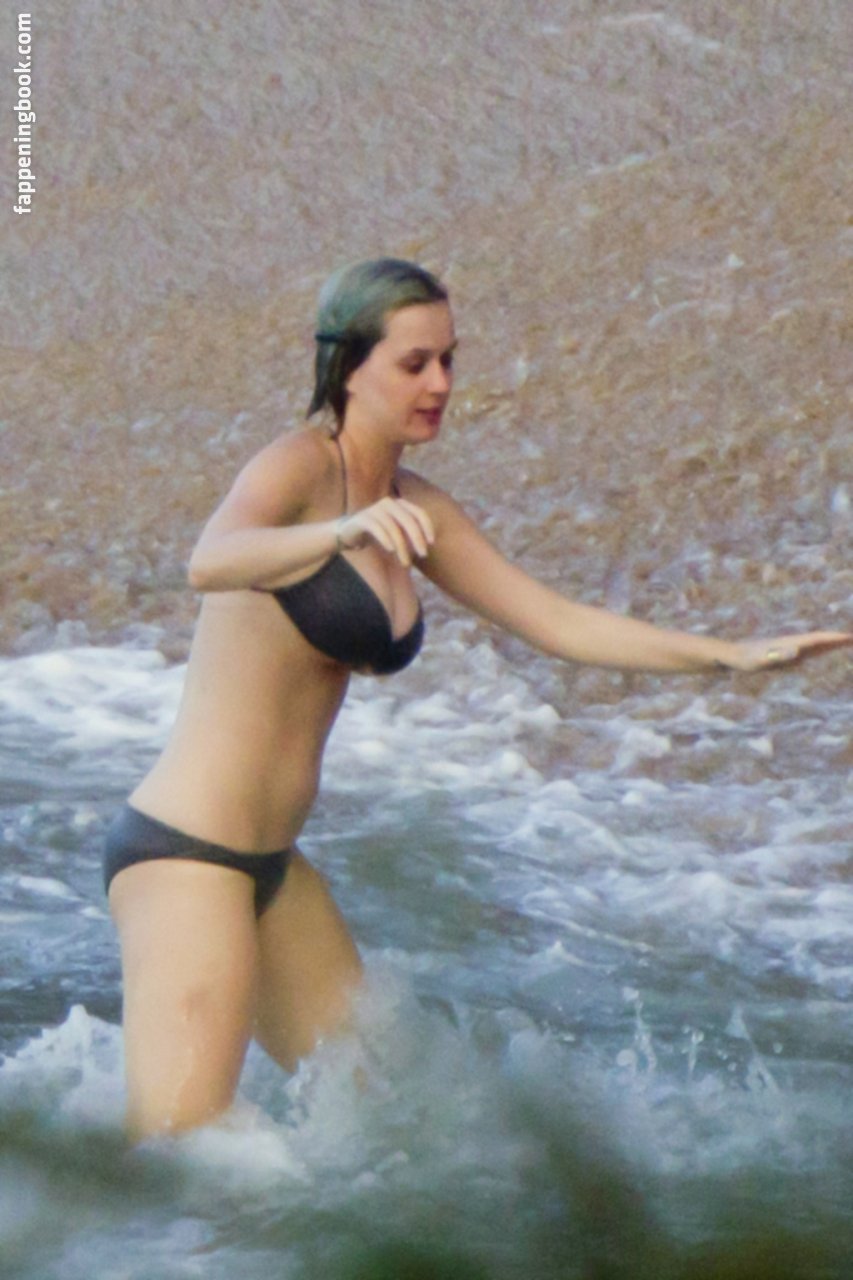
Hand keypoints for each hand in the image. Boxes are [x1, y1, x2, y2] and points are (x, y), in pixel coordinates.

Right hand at [337, 497, 434, 566]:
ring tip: (405, 563)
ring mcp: (375, 510)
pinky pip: (377, 528)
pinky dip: (385, 539)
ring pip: (394, 527)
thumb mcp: (396, 533)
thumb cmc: (377, 534)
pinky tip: (390, 550)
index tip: (431, 543)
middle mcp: (388, 504)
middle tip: (423, 555)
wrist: (348, 532)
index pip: (419, 513)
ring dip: (402, 547)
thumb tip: (426, 546)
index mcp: (399, 505)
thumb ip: (410, 535)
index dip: (427, 527)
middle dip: (417, 538)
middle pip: (408, 520)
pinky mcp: (363, 518)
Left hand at [726, 631, 852, 671]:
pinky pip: (806, 651)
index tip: (849, 637)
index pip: (816, 640)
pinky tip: (821, 650)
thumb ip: (777, 656)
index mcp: (789, 643)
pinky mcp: (783, 654)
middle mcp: (791, 643)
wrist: (731, 656)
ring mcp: (788, 648)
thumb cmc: (745, 660)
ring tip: (846, 641)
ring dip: (830, 643)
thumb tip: (796, 651)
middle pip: (819, 640)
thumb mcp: (760, 660)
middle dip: (837, 639)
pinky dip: (819, 649)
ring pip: (814, 644)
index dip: (833, 639)